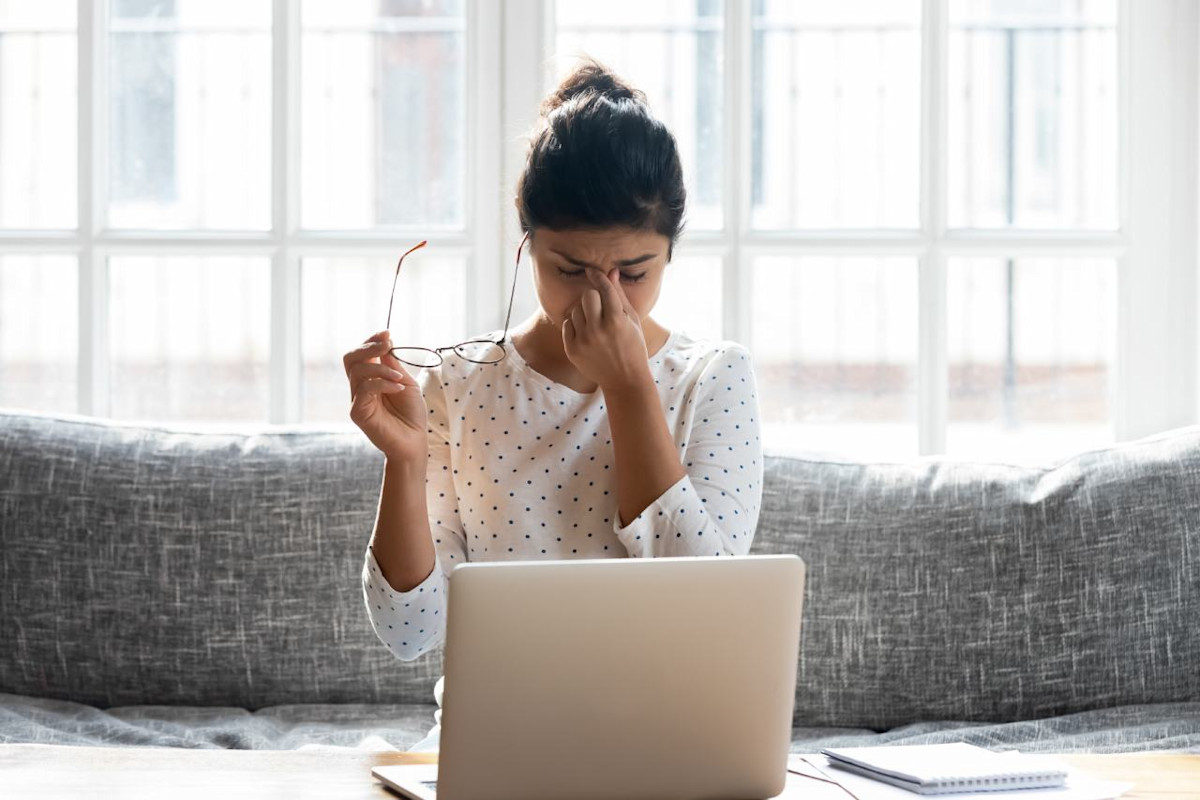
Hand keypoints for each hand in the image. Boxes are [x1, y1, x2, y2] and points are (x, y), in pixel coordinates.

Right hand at [344, 330, 428, 461]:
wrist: (414, 441)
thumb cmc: (411, 414)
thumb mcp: (406, 383)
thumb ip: (393, 365)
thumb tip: (385, 343)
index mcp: (370, 379)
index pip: (360, 355)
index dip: (370, 341)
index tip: (386, 333)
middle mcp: (359, 388)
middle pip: (350, 359)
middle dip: (368, 347)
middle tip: (387, 345)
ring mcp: (357, 400)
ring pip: (358, 372)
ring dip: (382, 369)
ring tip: (399, 378)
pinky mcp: (358, 413)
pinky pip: (364, 389)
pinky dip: (382, 383)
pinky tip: (397, 388)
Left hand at [562, 269, 651, 390]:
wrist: (624, 379)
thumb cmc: (632, 346)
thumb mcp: (632, 320)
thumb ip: (619, 295)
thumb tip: (611, 272)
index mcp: (617, 320)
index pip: (603, 289)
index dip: (597, 276)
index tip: (591, 270)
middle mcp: (598, 330)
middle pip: (587, 295)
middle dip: (593, 297)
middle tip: (599, 306)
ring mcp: (583, 341)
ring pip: (575, 309)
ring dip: (584, 312)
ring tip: (595, 323)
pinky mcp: (572, 350)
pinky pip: (567, 324)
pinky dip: (575, 325)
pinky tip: (587, 333)